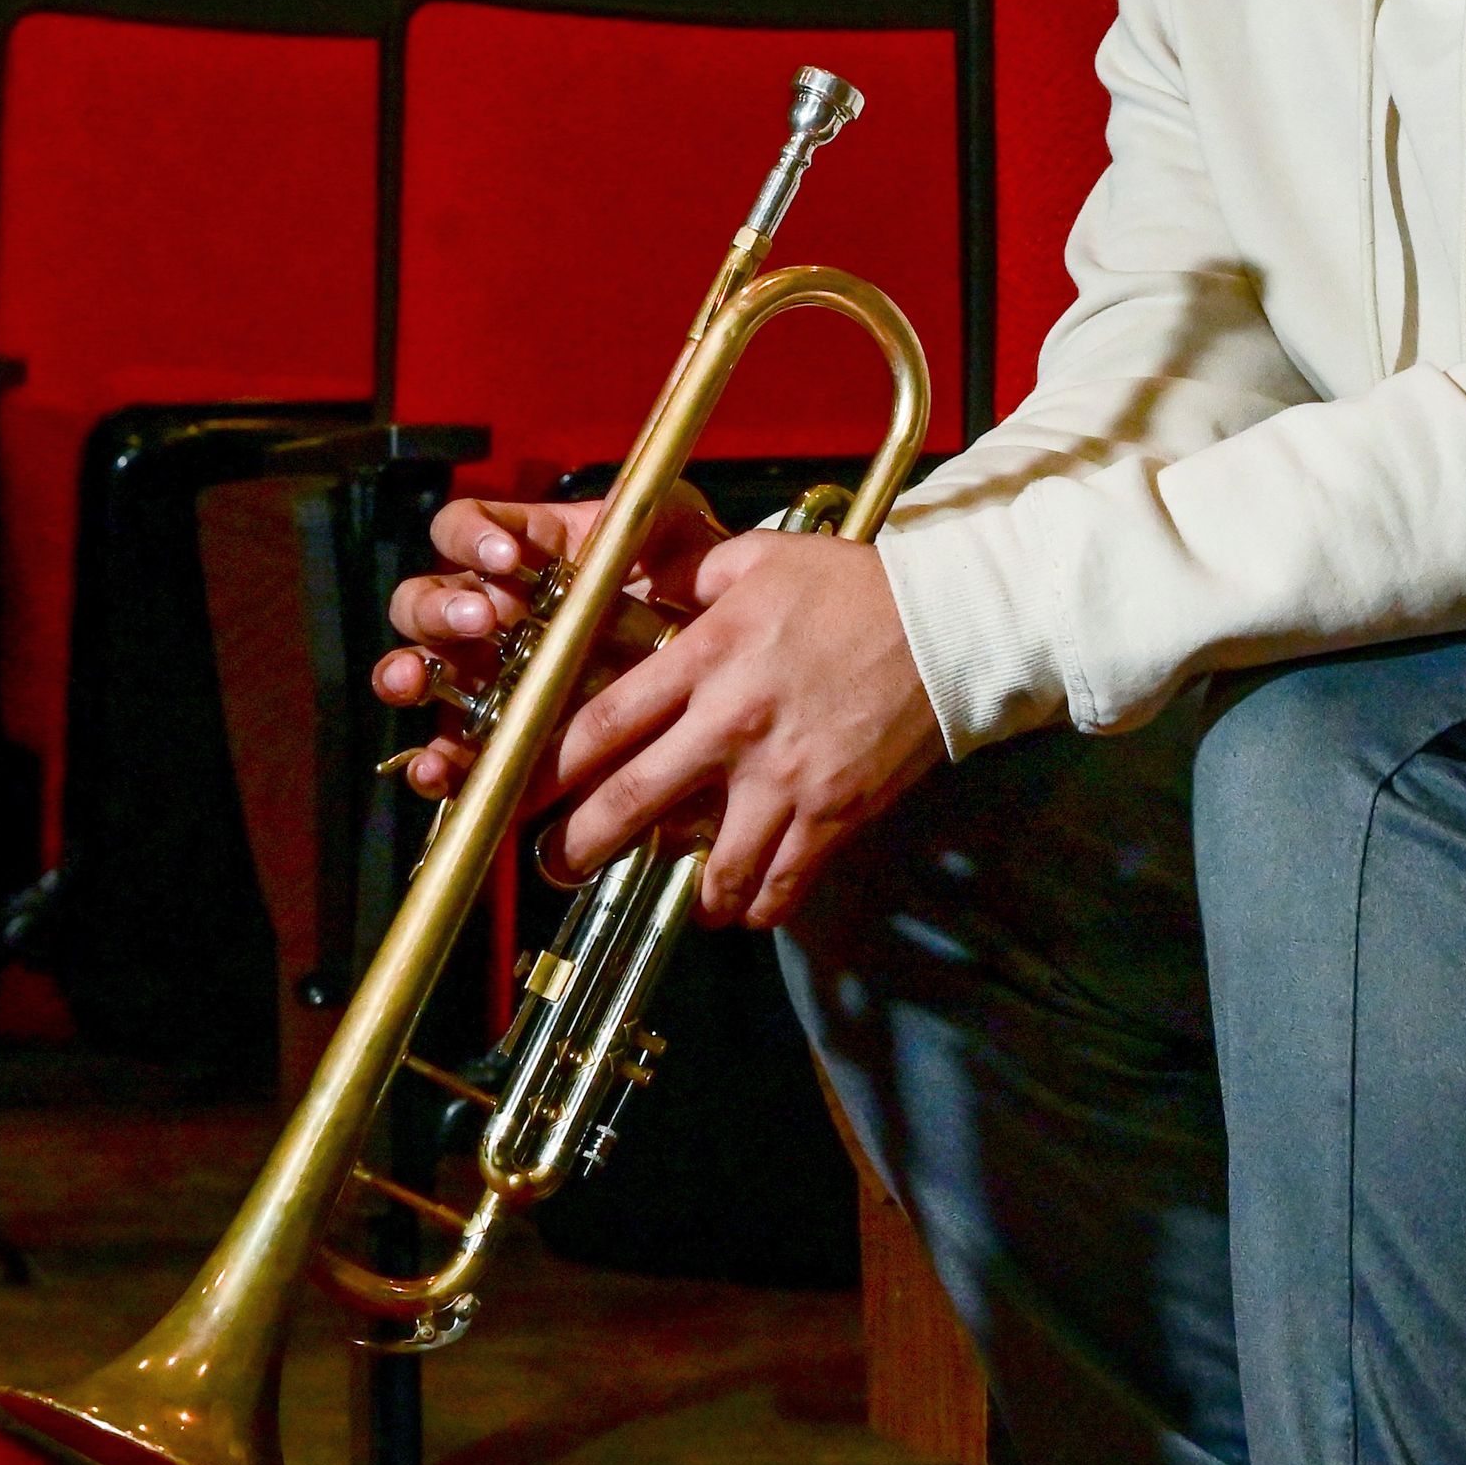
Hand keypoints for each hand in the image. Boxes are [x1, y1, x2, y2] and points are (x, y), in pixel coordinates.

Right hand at [372, 491, 726, 801]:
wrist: (709, 672)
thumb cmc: (684, 590)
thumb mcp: (678, 541)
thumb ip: (654, 518)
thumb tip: (624, 513)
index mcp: (518, 554)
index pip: (462, 530)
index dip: (472, 537)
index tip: (507, 557)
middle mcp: (485, 612)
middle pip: (424, 600)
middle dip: (439, 608)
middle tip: (480, 621)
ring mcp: (482, 676)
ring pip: (414, 668)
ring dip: (405, 674)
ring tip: (417, 682)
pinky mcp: (492, 738)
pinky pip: (446, 752)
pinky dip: (432, 763)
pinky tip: (437, 770)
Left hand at [542, 528, 941, 929]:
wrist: (949, 624)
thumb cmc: (853, 586)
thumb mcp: (760, 557)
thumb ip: (690, 570)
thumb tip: (635, 571)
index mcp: (707, 654)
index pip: (605, 720)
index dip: (548, 765)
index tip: (516, 790)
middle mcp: (734, 721)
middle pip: (632, 800)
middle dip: (578, 846)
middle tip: (552, 867)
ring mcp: (786, 775)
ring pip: (710, 864)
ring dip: (681, 893)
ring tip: (671, 897)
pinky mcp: (834, 812)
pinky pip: (783, 882)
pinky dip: (755, 906)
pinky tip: (742, 906)